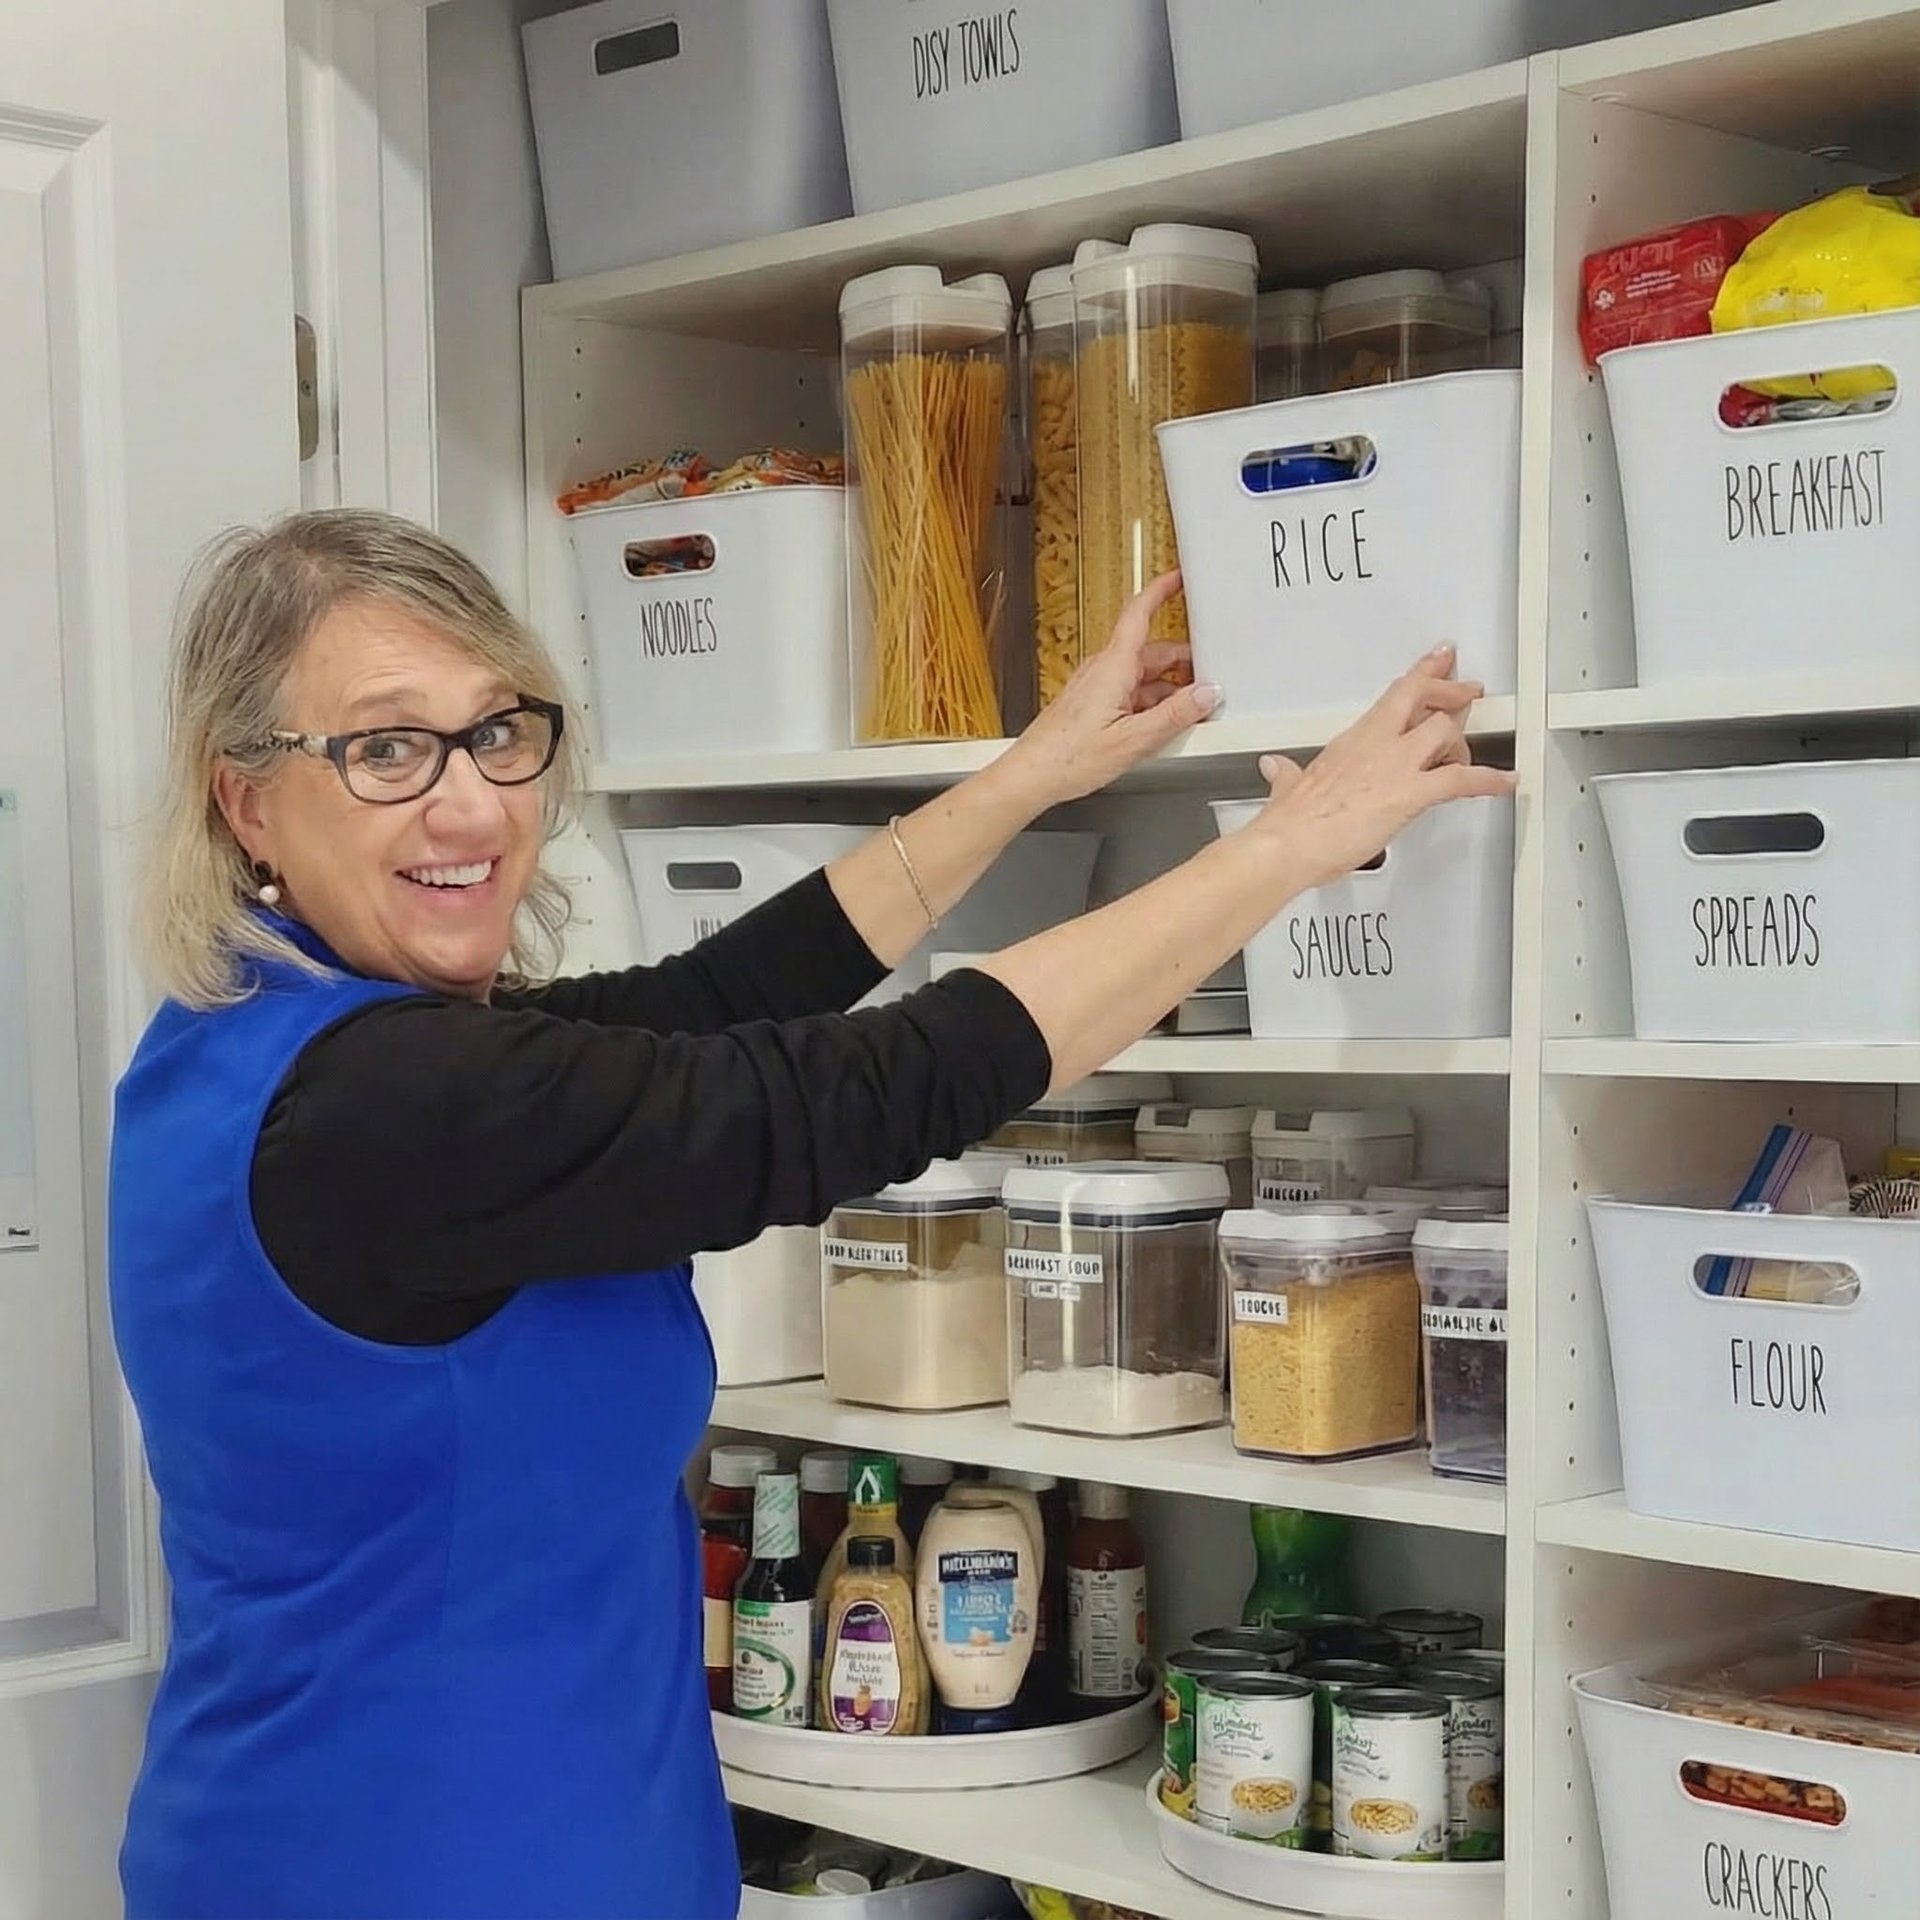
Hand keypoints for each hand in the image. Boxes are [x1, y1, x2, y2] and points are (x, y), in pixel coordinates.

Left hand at [1003, 572, 1218, 807]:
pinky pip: (1130, 693)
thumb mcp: (1134, 740)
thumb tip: (1206, 695)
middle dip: (1183, 664)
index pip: (1139, 613)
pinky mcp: (1092, 702)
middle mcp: (1104, 669)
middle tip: (1209, 682)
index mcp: (1113, 667)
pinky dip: (1150, 704)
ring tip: (1188, 716)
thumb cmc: (1069, 758)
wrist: (1032, 775)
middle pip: (1153, 652)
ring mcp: (1096, 685)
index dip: (1160, 590)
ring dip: (1168, 690)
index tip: (1178, 578)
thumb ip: (1175, 715)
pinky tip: (1161, 728)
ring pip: (1144, 676)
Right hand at [1253, 646, 1516, 888]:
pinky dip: (1489, 780)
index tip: (1438, 658)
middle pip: (1423, 697)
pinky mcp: (1411, 793)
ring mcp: (1396, 765)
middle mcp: (1377, 744)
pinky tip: (1505, 783)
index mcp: (1351, 742)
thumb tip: (1276, 768)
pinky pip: (1462, 779)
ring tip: (1472, 755)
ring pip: (1446, 731)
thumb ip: (1286, 776)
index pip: (1393, 696)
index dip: (1421, 673)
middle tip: (1469, 687)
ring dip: (1463, 742)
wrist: (1287, 845)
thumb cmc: (1288, 824)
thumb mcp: (1287, 790)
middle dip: (1451, 689)